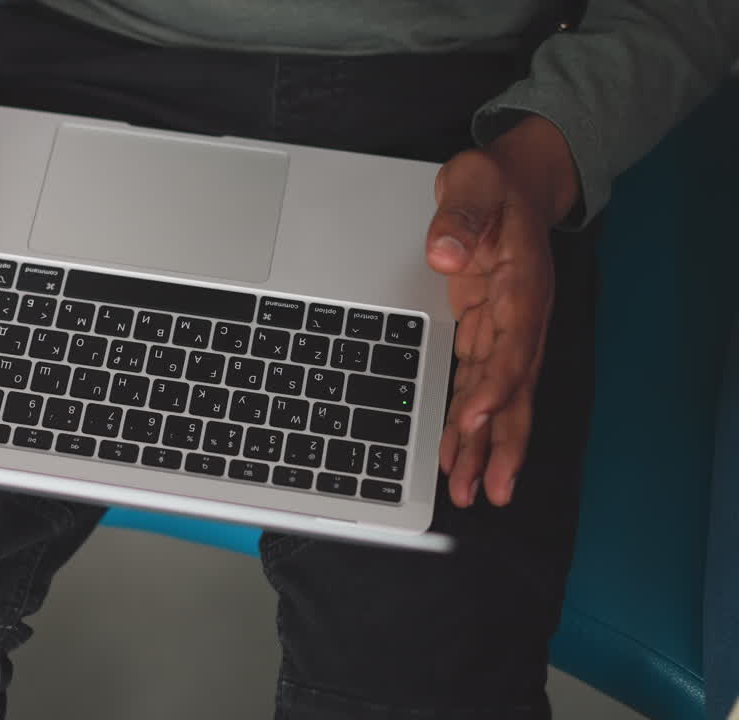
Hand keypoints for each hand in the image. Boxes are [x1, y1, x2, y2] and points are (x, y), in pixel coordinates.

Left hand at [425, 115, 578, 507]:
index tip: (472, 415)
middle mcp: (520, 317)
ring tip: (469, 491)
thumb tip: (444, 255)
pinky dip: (468, 422)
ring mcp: (504, 330)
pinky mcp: (485, 333)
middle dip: (502, 442)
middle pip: (515, 390)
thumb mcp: (474, 183)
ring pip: (499, 399)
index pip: (512, 346)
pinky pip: (480, 386)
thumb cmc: (494, 182)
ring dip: (483, 445)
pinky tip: (455, 455)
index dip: (495, 385)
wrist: (514, 181)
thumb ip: (460, 217)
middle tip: (489, 490)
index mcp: (522, 286)